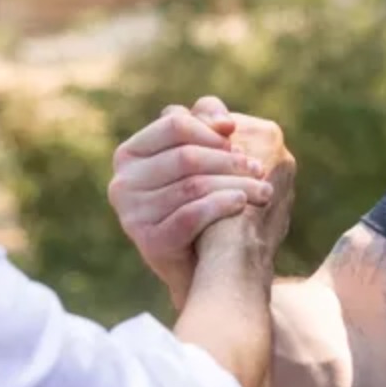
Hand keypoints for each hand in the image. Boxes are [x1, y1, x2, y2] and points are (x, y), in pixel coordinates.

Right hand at [110, 96, 277, 303]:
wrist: (202, 265)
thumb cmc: (202, 202)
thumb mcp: (200, 156)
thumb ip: (206, 125)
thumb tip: (225, 121)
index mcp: (130, 154)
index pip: (174, 124)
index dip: (211, 129)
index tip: (237, 138)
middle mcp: (123, 183)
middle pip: (185, 156)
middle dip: (228, 161)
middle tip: (259, 169)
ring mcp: (132, 214)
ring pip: (192, 186)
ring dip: (235, 184)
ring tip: (263, 189)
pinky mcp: (149, 242)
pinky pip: (190, 215)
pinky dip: (220, 206)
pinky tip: (242, 203)